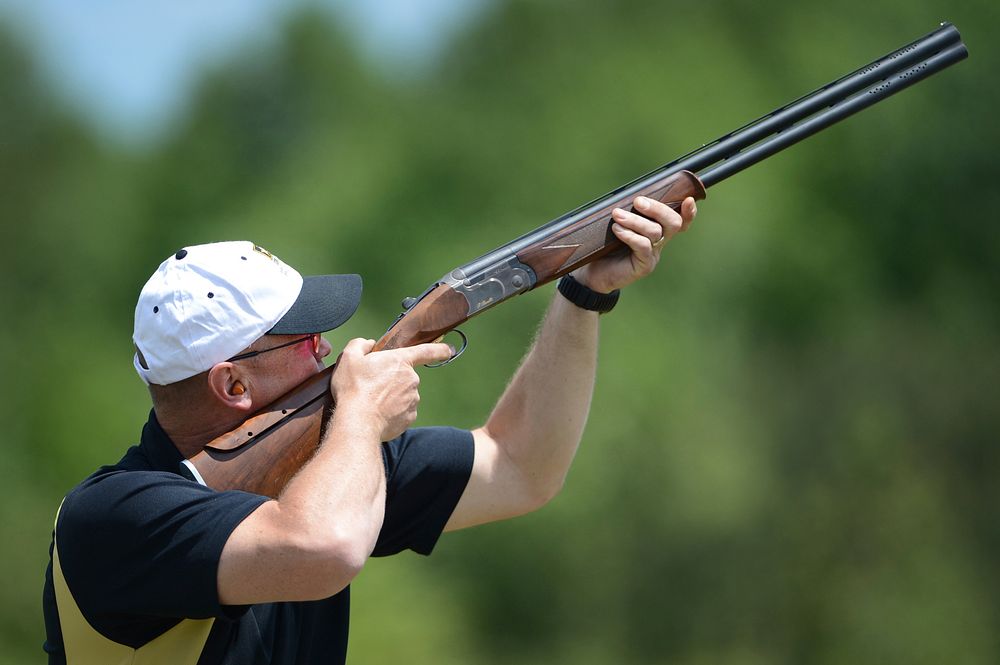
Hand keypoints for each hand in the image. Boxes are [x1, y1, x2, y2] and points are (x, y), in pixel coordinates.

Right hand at [330, 338, 452, 440]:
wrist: (357, 421)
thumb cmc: (353, 388)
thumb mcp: (349, 357)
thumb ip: (360, 345)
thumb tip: (368, 344)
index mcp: (400, 361)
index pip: (426, 351)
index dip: (439, 350)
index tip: (449, 350)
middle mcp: (412, 380)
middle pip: (404, 376)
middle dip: (391, 380)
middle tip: (371, 386)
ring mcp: (412, 400)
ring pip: (403, 395)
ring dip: (391, 397)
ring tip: (371, 402)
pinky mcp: (409, 418)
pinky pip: (402, 411)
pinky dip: (392, 412)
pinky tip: (377, 413)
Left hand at [573, 195, 697, 293]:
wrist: (593, 274)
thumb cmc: (605, 246)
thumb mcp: (619, 225)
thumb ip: (628, 212)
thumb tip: (627, 194)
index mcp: (658, 231)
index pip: (681, 221)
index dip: (688, 212)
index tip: (688, 199)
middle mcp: (660, 242)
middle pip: (673, 223)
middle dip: (658, 209)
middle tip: (638, 201)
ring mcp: (653, 255)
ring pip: (655, 232)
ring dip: (635, 220)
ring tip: (617, 215)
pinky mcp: (644, 266)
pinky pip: (643, 246)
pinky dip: (630, 235)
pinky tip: (617, 230)